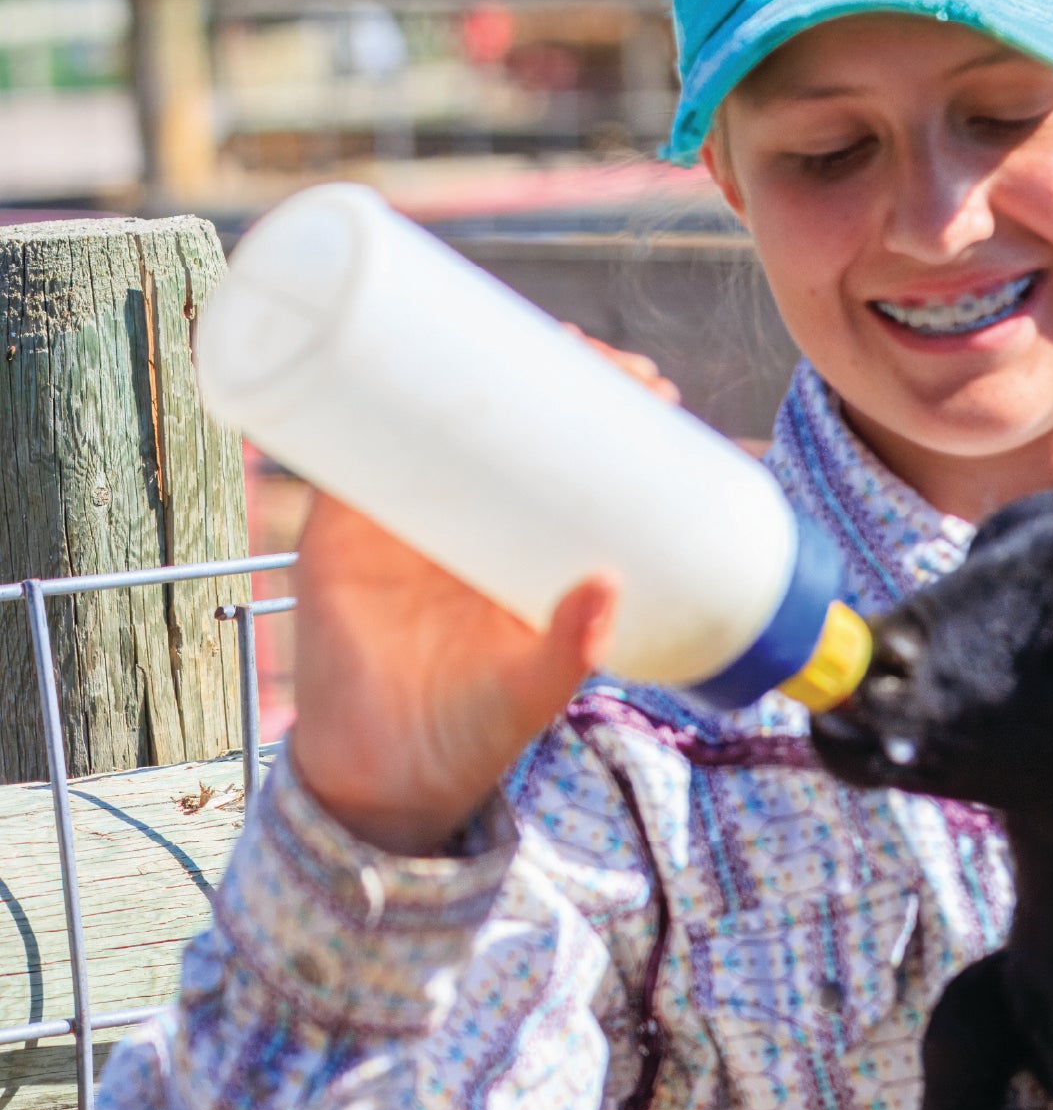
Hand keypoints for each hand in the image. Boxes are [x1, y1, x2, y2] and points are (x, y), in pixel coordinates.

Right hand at [289, 332, 674, 854]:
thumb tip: (608, 586)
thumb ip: (569, 650)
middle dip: (554, 376)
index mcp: (528, 556)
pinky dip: (358, 392)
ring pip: (440, 420)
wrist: (374, 777)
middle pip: (515, 427)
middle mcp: (472, 526)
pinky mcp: (342, 529)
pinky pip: (348, 444)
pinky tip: (382, 342)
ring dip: (472, 369)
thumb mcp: (530, 692)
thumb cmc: (466, 737)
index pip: (576, 467)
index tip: (653, 386)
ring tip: (525, 331)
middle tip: (595, 349)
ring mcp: (406, 519)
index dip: (610, 420)